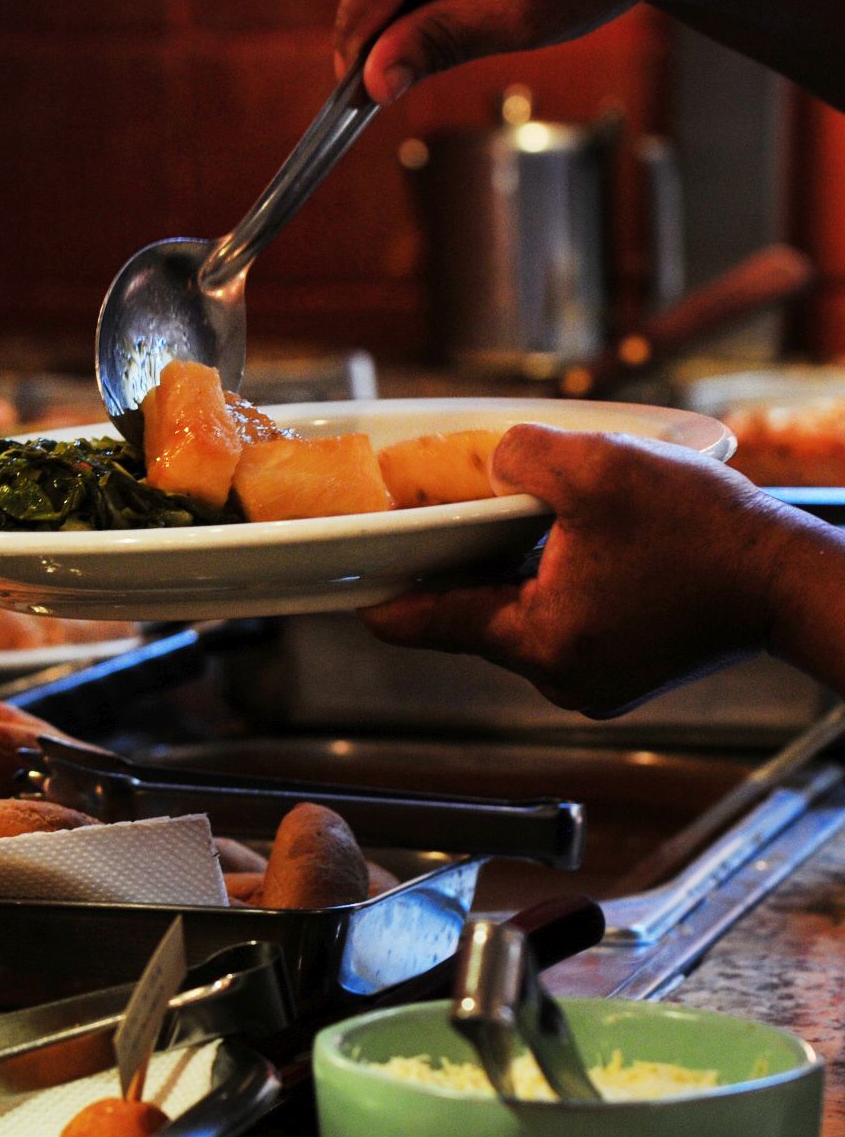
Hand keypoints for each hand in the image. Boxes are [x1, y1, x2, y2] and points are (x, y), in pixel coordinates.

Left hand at [361, 424, 798, 717]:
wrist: (786, 577)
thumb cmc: (702, 533)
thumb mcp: (597, 469)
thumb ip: (521, 456)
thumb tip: (492, 463)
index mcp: (542, 641)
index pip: (435, 623)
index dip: (387, 600)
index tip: (349, 593)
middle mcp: (561, 676)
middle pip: (477, 620)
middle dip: (455, 572)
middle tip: (426, 529)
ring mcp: (594, 680)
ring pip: (521, 621)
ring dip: (508, 575)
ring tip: (502, 526)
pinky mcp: (623, 669)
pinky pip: (561, 625)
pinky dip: (550, 588)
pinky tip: (559, 547)